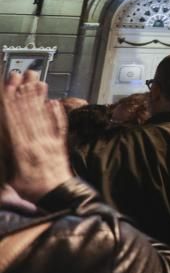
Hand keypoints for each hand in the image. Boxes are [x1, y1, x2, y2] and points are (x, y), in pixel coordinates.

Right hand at [4, 70, 72, 200]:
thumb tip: (5, 139)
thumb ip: (7, 159)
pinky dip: (58, 114)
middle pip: (28, 114)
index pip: (13, 122)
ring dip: (40, 99)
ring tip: (38, 82)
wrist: (58, 195)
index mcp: (21, 150)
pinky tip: (55, 102)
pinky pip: (59, 127)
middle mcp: (36, 142)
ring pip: (43, 117)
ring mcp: (50, 142)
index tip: (9, 88)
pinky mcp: (61, 144)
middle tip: (25, 76)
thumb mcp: (11, 178)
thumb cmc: (32, 189)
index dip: (10, 104)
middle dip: (25, 94)